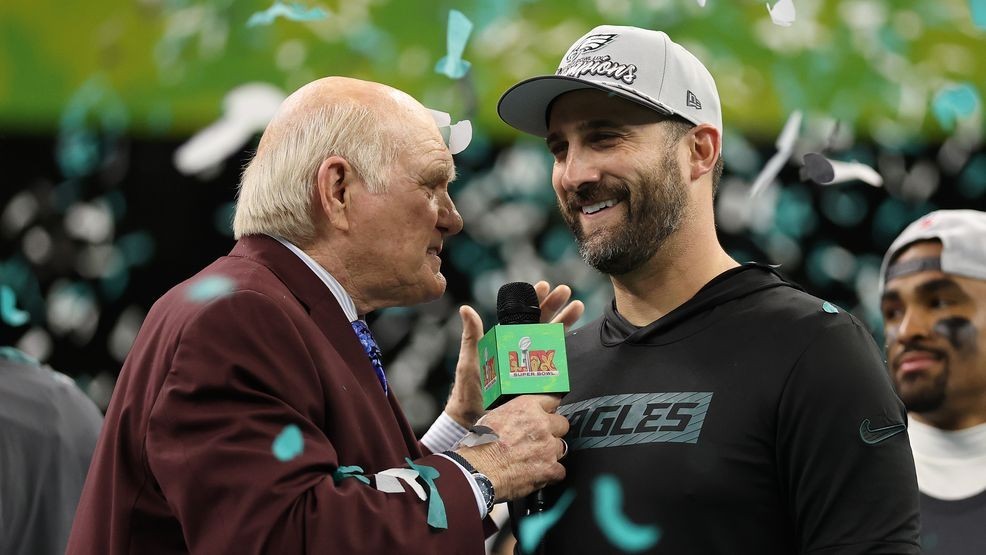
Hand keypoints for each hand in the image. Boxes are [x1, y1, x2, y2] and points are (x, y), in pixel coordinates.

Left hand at [443, 281, 582, 428]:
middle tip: (565, 290)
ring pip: (551, 338)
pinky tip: (574, 334)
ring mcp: (531, 365)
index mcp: (504, 342)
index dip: (533, 301)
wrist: (476, 421)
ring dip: (564, 321)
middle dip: (554, 305)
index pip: (521, 316)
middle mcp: (520, 351)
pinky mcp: (538, 381)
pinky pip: (554, 361)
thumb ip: (472, 336)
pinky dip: (564, 347)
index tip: (542, 286)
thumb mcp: (470, 361)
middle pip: (540, 323)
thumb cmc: (469, 392)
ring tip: (577, 305)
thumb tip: (466, 308)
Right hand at [456, 395, 568, 500]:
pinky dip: (551, 474)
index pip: (552, 399)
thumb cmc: (478, 446)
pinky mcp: (550, 469)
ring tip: (534, 459)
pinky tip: (538, 474)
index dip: (550, 409)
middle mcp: (541, 424)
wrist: (476, 470)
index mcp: (527, 407)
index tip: (549, 413)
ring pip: (561, 448)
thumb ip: (512, 414)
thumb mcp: (492, 417)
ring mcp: (548, 447)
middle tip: (539, 440)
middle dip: (553, 432)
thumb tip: (518, 417)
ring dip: (551, 453)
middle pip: (562, 424)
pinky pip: (560, 471)